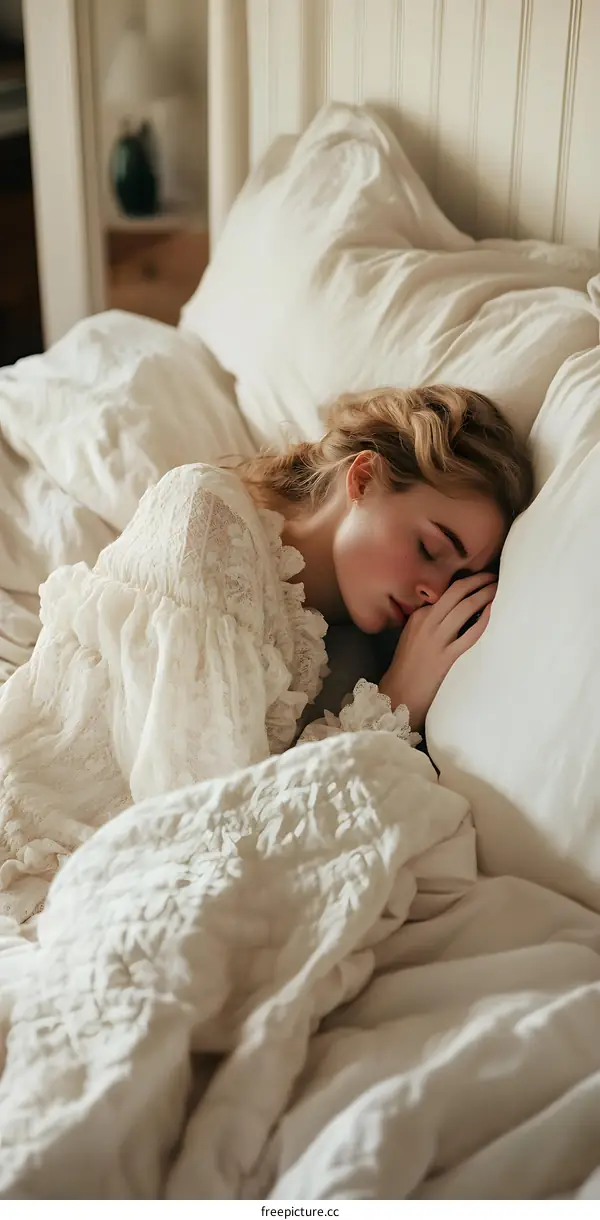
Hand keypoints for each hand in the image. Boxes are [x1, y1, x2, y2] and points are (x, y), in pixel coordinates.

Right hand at [379, 572, 496, 730]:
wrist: (400, 694)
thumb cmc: (408, 666)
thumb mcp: (413, 635)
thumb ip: (429, 621)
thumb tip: (455, 609)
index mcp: (419, 615)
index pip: (446, 591)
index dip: (467, 581)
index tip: (480, 579)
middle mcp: (427, 623)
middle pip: (458, 591)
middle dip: (479, 580)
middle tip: (495, 576)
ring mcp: (437, 640)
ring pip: (466, 607)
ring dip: (486, 594)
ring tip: (499, 589)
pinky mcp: (447, 657)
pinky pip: (471, 634)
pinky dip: (485, 619)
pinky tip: (494, 612)